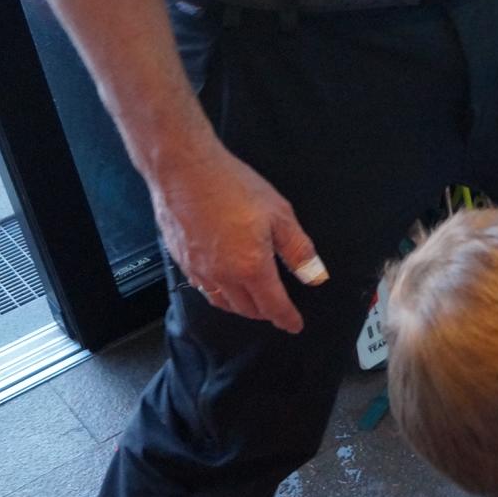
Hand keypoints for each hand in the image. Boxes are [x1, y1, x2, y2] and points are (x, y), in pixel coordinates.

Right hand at [153, 140, 324, 333]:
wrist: (184, 170)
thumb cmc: (233, 186)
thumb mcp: (279, 214)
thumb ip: (298, 250)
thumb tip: (315, 277)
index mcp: (251, 267)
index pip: (273, 306)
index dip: (287, 319)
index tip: (295, 326)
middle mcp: (223, 276)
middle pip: (248, 309)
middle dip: (266, 313)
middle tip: (277, 309)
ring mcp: (198, 270)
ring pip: (224, 303)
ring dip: (242, 308)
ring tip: (254, 302)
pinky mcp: (182, 260)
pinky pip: (203, 289)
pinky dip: (220, 295)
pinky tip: (225, 285)